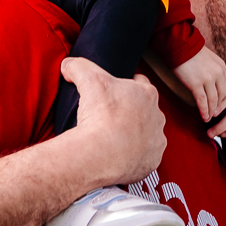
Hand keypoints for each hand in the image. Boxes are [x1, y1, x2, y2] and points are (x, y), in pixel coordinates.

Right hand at [60, 58, 165, 185]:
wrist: (100, 154)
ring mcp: (157, 139)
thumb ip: (79, 66)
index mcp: (147, 93)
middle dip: (132, 111)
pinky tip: (120, 155)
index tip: (113, 94)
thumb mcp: (88, 79)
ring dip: (136, 134)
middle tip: (112, 117)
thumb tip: (68, 64)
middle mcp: (157, 116)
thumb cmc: (99, 115)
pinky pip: (146, 156)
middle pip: (145, 109)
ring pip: (148, 133)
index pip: (140, 83)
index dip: (127, 86)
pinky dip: (135, 156)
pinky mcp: (153, 160)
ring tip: (115, 138)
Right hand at [173, 47, 225, 122]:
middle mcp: (217, 73)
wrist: (179, 45)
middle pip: (223, 95)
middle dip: (219, 106)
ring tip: (209, 118)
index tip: (221, 103)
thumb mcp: (209, 58)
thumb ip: (214, 69)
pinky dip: (204, 111)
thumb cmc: (191, 52)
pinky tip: (203, 117)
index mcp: (222, 66)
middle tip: (215, 113)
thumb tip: (213, 81)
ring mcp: (207, 79)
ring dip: (211, 111)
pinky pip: (202, 101)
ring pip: (213, 100)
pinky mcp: (196, 84)